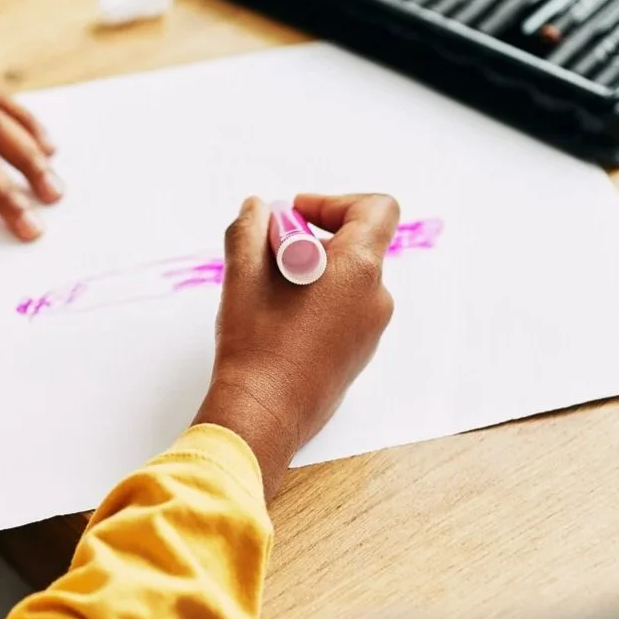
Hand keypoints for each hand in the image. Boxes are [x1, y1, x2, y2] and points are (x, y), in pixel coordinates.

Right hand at [194, 194, 399, 499]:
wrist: (263, 415)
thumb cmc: (256, 346)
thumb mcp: (242, 274)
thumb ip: (249, 228)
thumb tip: (258, 210)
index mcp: (359, 270)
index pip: (377, 210)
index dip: (336, 202)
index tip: (296, 217)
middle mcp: (375, 298)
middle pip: (356, 244)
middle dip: (312, 239)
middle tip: (269, 255)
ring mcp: (371, 330)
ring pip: (348, 279)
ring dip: (313, 272)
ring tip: (269, 293)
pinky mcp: (358, 354)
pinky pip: (345, 310)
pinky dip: (318, 302)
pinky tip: (279, 321)